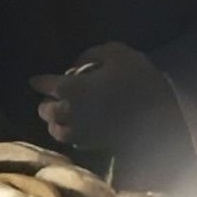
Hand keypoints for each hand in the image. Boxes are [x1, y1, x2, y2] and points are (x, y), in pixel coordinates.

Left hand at [29, 42, 181, 150]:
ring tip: (58, 116)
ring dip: (54, 122)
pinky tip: (76, 128)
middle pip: (47, 110)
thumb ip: (91, 55)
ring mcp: (83, 130)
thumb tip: (77, 65)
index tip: (34, 80)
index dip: (40, 81)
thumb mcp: (115, 53)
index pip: (47, 84)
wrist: (162, 111)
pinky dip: (70, 134)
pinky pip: (74, 142)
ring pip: (57, 130)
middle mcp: (72, 111)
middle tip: (50, 98)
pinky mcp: (96, 143)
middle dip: (46, 103)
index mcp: (73, 88)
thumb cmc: (138, 77)